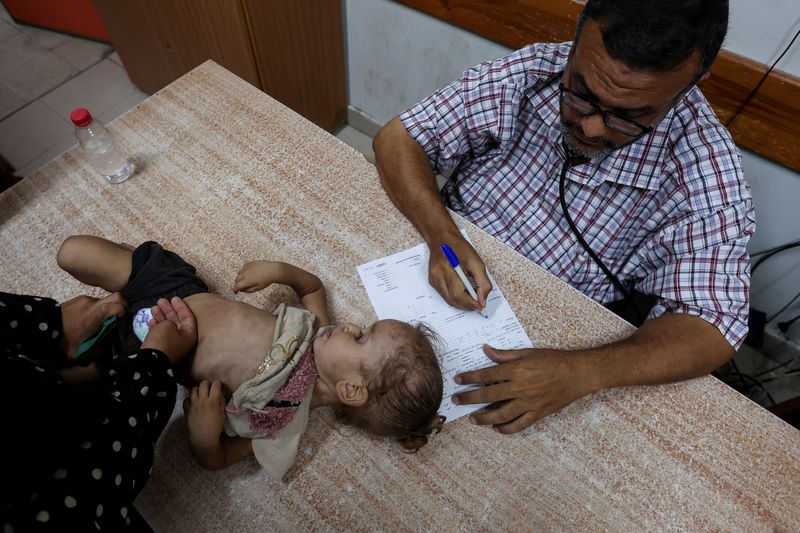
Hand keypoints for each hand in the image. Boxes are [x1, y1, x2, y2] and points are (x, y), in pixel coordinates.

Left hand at [61, 292, 126, 359]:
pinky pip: (93, 301)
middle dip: (122, 305)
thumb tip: (104, 347)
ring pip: (104, 299)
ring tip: (100, 321)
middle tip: (119, 316)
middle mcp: (93, 303)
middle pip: (117, 296)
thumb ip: (96, 351)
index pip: (120, 306)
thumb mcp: (80, 352)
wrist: (41, 328)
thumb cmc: (63, 340)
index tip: (122, 321)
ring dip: (107, 308)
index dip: (124, 313)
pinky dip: (96, 308)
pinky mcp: (78, 299)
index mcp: (97, 314)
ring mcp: (85, 299)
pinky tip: (87, 319)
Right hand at [141, 297, 196, 364]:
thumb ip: (169, 321)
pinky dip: (156, 326)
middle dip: (169, 310)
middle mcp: (182, 340)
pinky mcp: (161, 349)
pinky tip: (151, 320)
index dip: (181, 306)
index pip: (188, 316)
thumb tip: (166, 324)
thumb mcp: (168, 325)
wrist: (149, 361)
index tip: (173, 298)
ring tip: (154, 308)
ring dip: (161, 316)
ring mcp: (172, 345)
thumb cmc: (163, 340)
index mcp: (189, 334)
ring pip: (168, 327)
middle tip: (160, 301)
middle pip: (177, 321)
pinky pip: (160, 334)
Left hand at [183, 380, 226, 449]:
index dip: (217, 383)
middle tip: (209, 388)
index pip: (215, 385)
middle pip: (203, 384)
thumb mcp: (222, 413)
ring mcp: (193, 404)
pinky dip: (190, 399)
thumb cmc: (215, 426)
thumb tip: (220, 393)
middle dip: (207, 384)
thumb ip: (222, 402)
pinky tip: (193, 402)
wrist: (203, 437)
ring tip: (200, 394)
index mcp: (213, 401)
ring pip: (193, 389)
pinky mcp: (186, 409)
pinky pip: (186, 399)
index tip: (218, 385)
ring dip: (198, 390)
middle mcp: (202, 400)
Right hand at [233, 260, 284, 292]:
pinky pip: (243, 268)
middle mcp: (244, 273)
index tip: (236, 292)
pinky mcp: (249, 263)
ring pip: (239, 273)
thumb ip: (248, 290)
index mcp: (246, 281)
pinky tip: (250, 273)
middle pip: (236, 280)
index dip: (235, 290)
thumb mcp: (258, 288)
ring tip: (247, 279)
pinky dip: (244, 271)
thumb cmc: (266, 280)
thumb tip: (241, 290)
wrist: (273, 270)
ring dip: (241, 277)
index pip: (236, 286)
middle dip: (238, 284)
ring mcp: (246, 267)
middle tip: (242, 286)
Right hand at [429, 233, 491, 310]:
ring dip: (461, 304)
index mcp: (449, 268)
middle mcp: (438, 275)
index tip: (480, 306)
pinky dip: (455, 298)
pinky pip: (444, 295)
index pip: (458, 293)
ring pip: (448, 300)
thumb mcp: (477, 262)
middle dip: (466, 306)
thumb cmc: (460, 248)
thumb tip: (482, 301)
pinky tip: (463, 294)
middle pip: (452, 299)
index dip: (470, 303)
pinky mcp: (432, 281)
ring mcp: (433, 279)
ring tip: (472, 301)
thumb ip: (482, 283)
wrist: (442, 238)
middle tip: (478, 306)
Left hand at [452, 345, 598, 432]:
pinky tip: (497, 428)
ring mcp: (530, 403)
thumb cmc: (554, 360)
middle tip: (456, 401)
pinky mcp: (538, 413)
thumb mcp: (528, 353)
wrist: (578, 373)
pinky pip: (519, 425)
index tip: (457, 380)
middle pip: (489, 396)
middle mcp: (521, 388)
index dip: (470, 378)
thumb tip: (486, 350)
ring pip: (502, 415)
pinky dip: (506, 429)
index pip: (487, 375)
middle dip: (470, 399)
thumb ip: (505, 355)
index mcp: (517, 370)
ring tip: (473, 419)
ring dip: (484, 418)